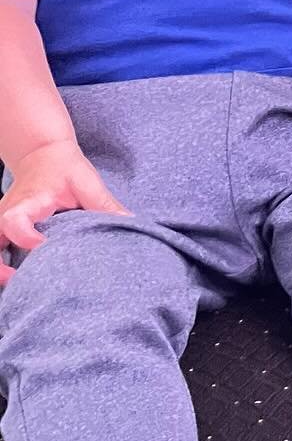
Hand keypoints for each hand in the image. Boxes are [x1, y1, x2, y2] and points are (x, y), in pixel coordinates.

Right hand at [0, 138, 127, 284]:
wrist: (42, 154)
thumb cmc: (64, 168)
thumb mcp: (86, 182)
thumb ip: (104, 204)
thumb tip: (129, 222)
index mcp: (28, 203)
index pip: (14, 222)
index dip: (26, 237)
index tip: (42, 247)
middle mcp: (6, 216)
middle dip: (2, 267)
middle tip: (22, 281)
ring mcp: (0, 225)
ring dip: (1, 269)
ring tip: (19, 286)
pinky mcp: (2, 231)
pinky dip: (4, 265)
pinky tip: (21, 280)